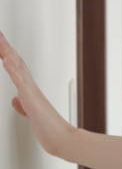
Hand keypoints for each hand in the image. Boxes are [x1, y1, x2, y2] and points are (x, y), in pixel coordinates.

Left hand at [0, 31, 75, 156]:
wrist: (60, 137)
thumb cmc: (48, 127)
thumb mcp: (31, 115)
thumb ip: (23, 106)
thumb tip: (17, 100)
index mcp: (29, 90)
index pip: (17, 68)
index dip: (9, 54)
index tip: (2, 43)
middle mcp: (30, 86)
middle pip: (16, 62)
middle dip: (6, 47)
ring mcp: (30, 90)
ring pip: (17, 66)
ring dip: (7, 52)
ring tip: (0, 40)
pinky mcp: (30, 96)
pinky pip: (19, 79)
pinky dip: (12, 68)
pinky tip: (6, 59)